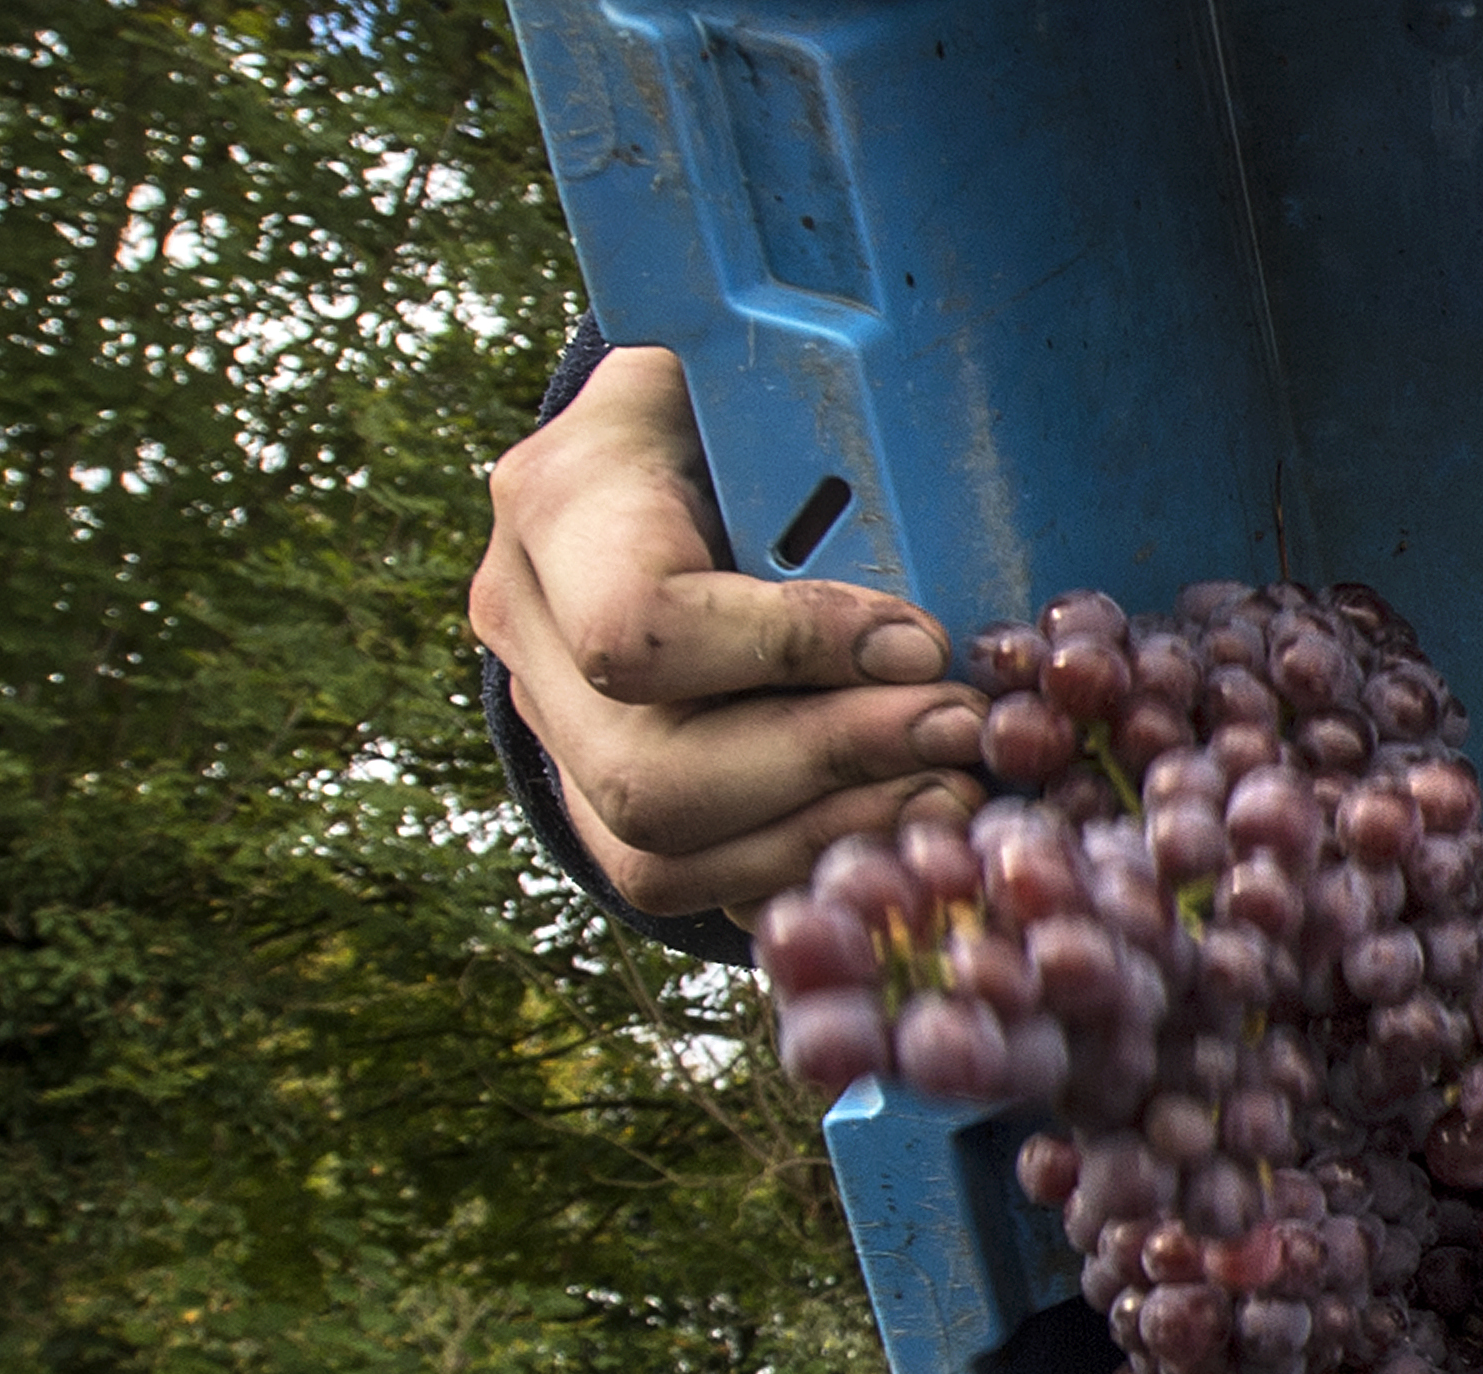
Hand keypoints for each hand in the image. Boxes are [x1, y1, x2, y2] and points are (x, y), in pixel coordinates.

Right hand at [469, 345, 988, 916]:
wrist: (675, 463)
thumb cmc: (748, 410)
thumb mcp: (775, 376)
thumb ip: (826, 412)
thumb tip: (923, 456)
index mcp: (555, 502)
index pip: (638, 628)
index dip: (791, 653)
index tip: (918, 642)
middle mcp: (520, 622)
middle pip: (652, 771)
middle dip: (830, 764)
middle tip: (961, 733)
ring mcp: (550, 726)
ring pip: (661, 851)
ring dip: (833, 831)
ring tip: (954, 787)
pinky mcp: (598, 806)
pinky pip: (692, 887)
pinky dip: (812, 871)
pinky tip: (906, 829)